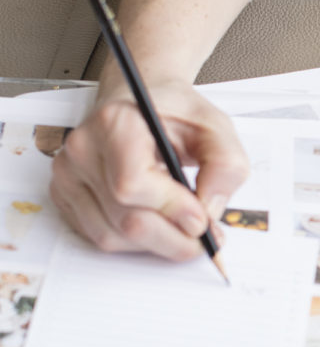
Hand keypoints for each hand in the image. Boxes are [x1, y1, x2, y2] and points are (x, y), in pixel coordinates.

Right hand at [50, 80, 247, 260]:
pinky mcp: (66, 195)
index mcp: (116, 122)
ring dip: (157, 243)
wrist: (144, 103)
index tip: (202, 219)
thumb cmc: (176, 114)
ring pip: (111, 236)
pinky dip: (136, 242)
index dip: (171, 209)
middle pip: (124, 219)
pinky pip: (100, 236)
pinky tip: (159, 223)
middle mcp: (84, 149)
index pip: (132, 184)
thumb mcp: (216, 126)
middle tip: (206, 237)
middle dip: (173, 238)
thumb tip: (210, 210)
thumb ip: (226, 164)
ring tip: (184, 228)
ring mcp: (69, 174)